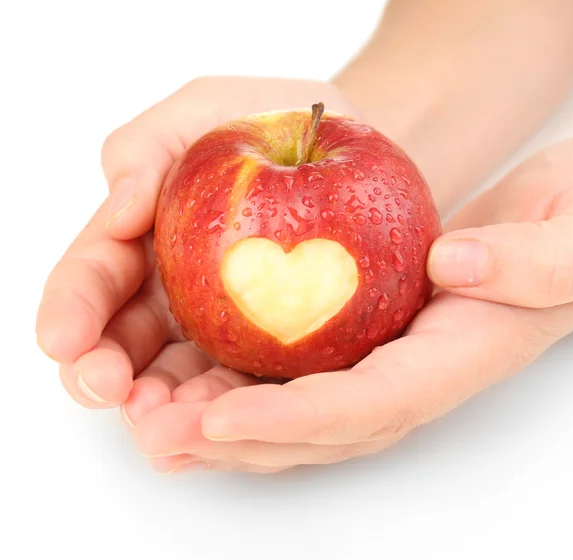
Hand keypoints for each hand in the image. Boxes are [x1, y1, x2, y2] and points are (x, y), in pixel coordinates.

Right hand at [35, 77, 360, 469]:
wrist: (352, 148)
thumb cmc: (279, 119)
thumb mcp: (206, 109)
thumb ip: (149, 147)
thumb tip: (120, 208)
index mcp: (144, 236)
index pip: (94, 275)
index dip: (72, 307)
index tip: (62, 336)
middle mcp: (171, 289)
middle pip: (122, 342)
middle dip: (101, 372)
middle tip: (107, 388)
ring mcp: (218, 324)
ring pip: (176, 378)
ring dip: (159, 407)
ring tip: (158, 425)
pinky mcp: (267, 347)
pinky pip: (241, 384)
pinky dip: (222, 412)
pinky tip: (214, 431)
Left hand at [129, 136, 572, 473]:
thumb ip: (533, 259)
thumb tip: (453, 266)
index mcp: (461, 354)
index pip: (373, 403)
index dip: (297, 419)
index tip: (222, 418)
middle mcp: (416, 370)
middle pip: (319, 425)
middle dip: (237, 440)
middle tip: (157, 434)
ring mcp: (390, 355)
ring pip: (299, 407)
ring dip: (225, 421)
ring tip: (151, 419)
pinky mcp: (369, 332)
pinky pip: (301, 368)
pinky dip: (243, 380)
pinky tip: (190, 375)